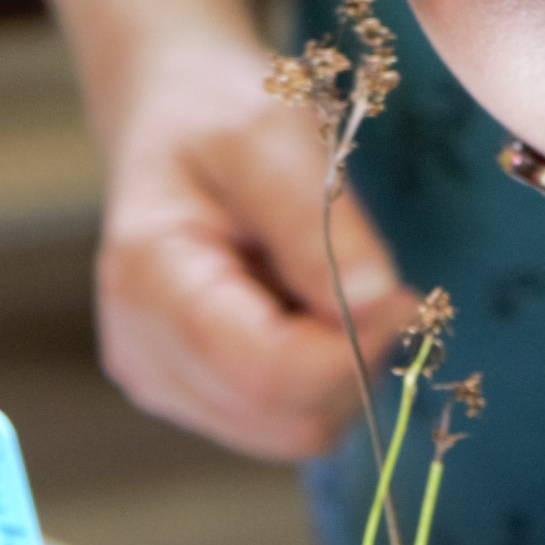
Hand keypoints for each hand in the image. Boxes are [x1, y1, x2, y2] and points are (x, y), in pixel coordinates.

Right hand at [91, 43, 410, 461]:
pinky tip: (301, 307)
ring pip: (291, 431)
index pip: (265, 374)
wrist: (175, 115)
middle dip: (350, 361)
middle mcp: (142, 349)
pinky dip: (317, 375)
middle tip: (368, 278)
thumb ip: (317, 222)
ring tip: (322, 280)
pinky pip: (282, 421)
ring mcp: (161, 379)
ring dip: (337, 370)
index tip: (402, 293)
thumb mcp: (272, 134)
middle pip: (284, 418)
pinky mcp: (190, 394)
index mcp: (148, 279)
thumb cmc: (220, 112)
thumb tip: (377, 304)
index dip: (352, 350)